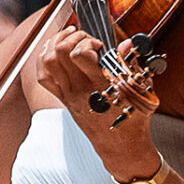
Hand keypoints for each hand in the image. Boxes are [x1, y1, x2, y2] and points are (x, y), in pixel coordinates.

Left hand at [34, 23, 159, 180]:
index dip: (87, 42)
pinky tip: (54, 50)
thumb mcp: (139, 90)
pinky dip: (44, 59)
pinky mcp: (63, 100)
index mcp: (101, 86)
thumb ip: (130, 64)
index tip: (99, 45)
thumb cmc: (133, 119)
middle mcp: (81, 89)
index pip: (80, 55)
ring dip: (56, 42)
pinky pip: (44, 77)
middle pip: (61, 53)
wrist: (120, 146)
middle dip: (71, 36)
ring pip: (48, 61)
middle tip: (83, 37)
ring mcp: (69, 95)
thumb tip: (127, 43)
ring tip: (68, 36)